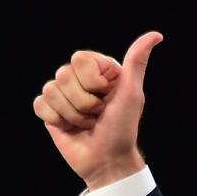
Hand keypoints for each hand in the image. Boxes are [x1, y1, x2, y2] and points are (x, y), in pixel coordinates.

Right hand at [33, 31, 162, 188]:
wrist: (107, 160)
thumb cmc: (123, 127)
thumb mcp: (132, 93)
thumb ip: (136, 62)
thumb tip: (156, 35)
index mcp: (99, 69)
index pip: (79, 58)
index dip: (92, 82)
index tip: (107, 96)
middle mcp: (79, 78)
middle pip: (63, 74)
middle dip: (83, 102)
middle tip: (97, 114)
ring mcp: (63, 94)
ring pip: (51, 90)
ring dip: (73, 114)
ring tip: (87, 123)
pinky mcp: (49, 111)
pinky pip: (40, 104)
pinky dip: (56, 119)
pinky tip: (69, 127)